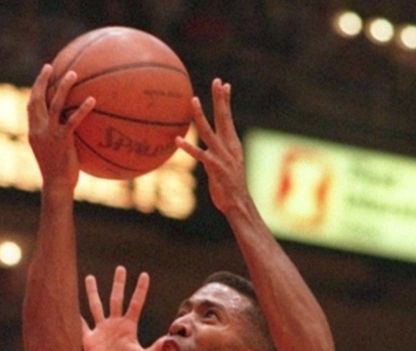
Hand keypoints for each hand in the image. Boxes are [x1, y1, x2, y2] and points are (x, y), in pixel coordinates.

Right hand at [26, 64, 94, 191]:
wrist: (57, 186)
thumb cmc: (58, 172)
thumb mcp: (53, 151)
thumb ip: (56, 136)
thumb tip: (70, 126)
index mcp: (33, 131)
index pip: (31, 105)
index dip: (35, 89)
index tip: (43, 75)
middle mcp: (38, 130)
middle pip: (37, 99)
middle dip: (42, 81)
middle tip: (50, 67)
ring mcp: (49, 134)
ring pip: (54, 104)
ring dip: (63, 87)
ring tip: (73, 74)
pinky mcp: (62, 141)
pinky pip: (72, 121)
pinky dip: (82, 109)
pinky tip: (92, 100)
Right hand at [82, 266, 163, 350]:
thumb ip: (156, 348)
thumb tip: (169, 338)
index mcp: (129, 328)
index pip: (136, 304)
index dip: (140, 289)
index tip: (144, 274)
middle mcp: (115, 326)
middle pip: (116, 299)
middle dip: (118, 284)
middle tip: (120, 268)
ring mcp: (101, 331)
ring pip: (96, 306)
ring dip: (93, 292)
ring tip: (90, 277)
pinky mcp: (89, 340)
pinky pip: (81, 324)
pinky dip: (75, 316)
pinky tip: (69, 304)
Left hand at [176, 78, 246, 215]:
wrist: (238, 203)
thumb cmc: (230, 187)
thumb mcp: (226, 166)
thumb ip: (217, 153)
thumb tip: (208, 148)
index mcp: (232, 145)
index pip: (229, 118)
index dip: (226, 101)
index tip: (224, 84)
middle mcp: (228, 147)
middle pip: (224, 118)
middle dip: (220, 99)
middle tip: (217, 81)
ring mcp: (221, 157)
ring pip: (209, 131)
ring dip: (201, 116)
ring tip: (193, 100)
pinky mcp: (214, 167)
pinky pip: (198, 155)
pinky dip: (188, 147)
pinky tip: (177, 139)